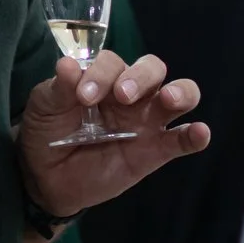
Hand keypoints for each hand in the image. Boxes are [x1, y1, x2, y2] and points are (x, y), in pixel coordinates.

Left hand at [19, 52, 208, 221]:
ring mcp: (146, 122)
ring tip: (170, 100)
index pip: (114, 62)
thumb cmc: (46, 132)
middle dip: (141, 76)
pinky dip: (195, 135)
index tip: (83, 97)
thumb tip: (68, 65)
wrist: (46, 179)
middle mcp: (130, 94)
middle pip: (152, 69)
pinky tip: (199, 133)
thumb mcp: (44, 107)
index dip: (102, 74)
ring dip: (180, 92)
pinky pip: (182, 140)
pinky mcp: (156, 152)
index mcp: (103, 78)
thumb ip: (58, 88)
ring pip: (180, 95)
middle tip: (123, 96)